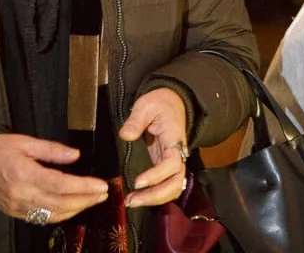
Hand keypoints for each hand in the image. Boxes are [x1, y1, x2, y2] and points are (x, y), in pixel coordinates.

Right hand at [0, 133, 108, 223]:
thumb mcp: (25, 141)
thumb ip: (52, 149)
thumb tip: (75, 155)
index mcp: (24, 174)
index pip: (60, 185)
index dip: (83, 187)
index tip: (101, 185)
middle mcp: (21, 195)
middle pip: (60, 203)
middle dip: (85, 200)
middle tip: (103, 193)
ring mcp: (18, 207)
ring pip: (53, 215)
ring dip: (77, 209)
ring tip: (93, 200)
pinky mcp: (16, 213)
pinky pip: (43, 218)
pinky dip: (61, 214)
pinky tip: (73, 207)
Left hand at [119, 88, 186, 207]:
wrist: (173, 102)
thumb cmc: (159, 103)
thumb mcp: (146, 105)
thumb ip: (135, 120)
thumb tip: (125, 135)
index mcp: (173, 138)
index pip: (171, 163)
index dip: (156, 176)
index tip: (138, 182)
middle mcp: (178, 154)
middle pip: (176, 183)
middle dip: (155, 196)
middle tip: (132, 200)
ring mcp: (174, 162)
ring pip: (173, 188)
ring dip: (155, 199)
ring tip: (133, 202)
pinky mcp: (167, 166)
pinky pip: (166, 186)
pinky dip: (155, 196)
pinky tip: (138, 198)